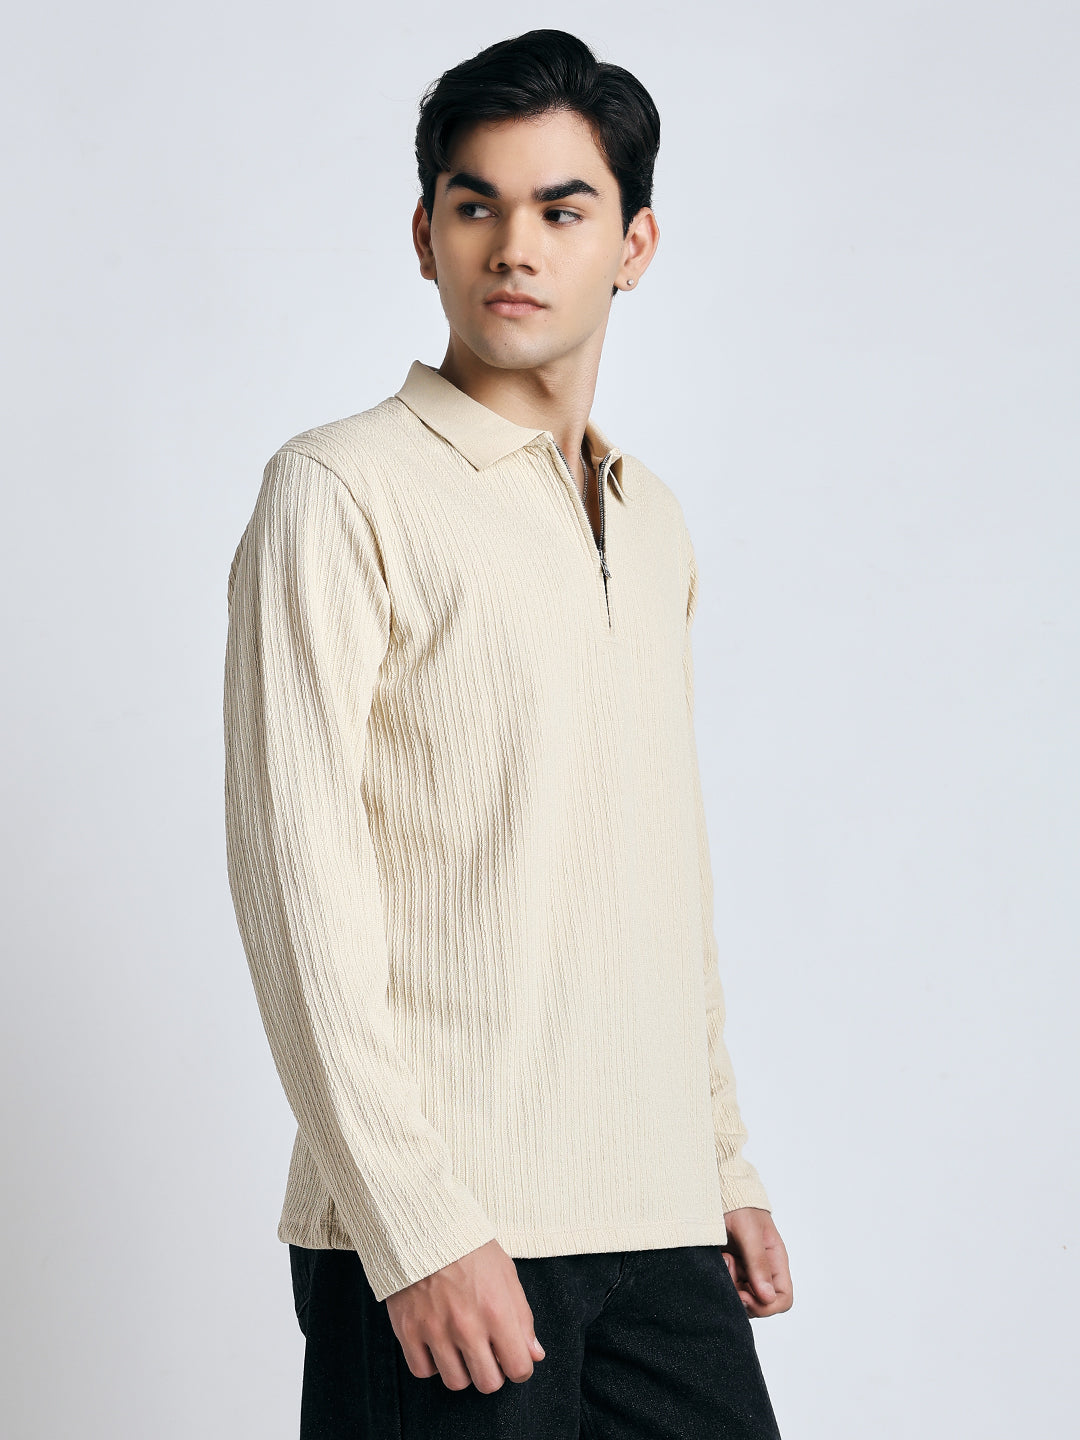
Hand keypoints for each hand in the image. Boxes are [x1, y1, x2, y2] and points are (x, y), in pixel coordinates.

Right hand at [384, 1238, 545, 1391]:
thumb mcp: (506, 1274)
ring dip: (462, 1369)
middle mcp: (467, 1326)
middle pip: (487, 1383)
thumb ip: (522, 1318)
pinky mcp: (408, 1330)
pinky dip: (431, 1363)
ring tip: (461, 1348)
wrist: (425, 1226)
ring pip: (455, 1382)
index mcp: (497, 1311)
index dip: (519, 1367)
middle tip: (486, 1354)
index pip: (518, 1368)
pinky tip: (437, 1344)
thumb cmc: (470, 1248)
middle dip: (492, 1372)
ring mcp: (435, 1330)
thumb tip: (534, 1354)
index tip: (512, 1359)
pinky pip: (423, 1371)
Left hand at [721, 1207, 792, 1317]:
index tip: (745, 1294)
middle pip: (760, 1304)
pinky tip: (718, 1260)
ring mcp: (745, 1272)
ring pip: (742, 1298)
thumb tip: (768, 1298)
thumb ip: (758, 1263)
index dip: (766, 1306)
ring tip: (723, 1260)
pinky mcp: (730, 1269)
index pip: (783, 1299)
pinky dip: (720, 1279)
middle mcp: (763, 1271)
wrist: (719, 1193)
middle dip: (743, 1296)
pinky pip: (728, 1287)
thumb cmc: (740, 1207)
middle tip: (729, 1274)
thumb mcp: (750, 1233)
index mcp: (775, 1262)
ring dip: (730, 1286)